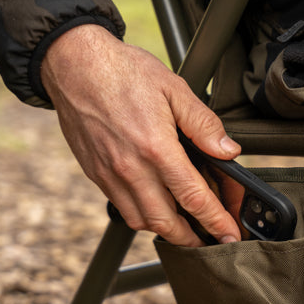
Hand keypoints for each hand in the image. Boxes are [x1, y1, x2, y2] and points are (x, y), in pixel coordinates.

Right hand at [40, 24, 242, 246]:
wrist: (73, 63)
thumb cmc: (123, 71)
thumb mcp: (174, 89)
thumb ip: (204, 124)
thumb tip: (228, 151)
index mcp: (157, 148)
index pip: (194, 199)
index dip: (217, 221)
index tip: (230, 235)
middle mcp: (131, 168)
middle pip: (167, 223)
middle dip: (192, 238)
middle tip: (211, 240)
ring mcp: (110, 174)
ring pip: (142, 221)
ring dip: (167, 230)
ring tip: (186, 228)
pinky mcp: (95, 173)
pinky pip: (122, 207)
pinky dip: (142, 216)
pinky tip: (156, 206)